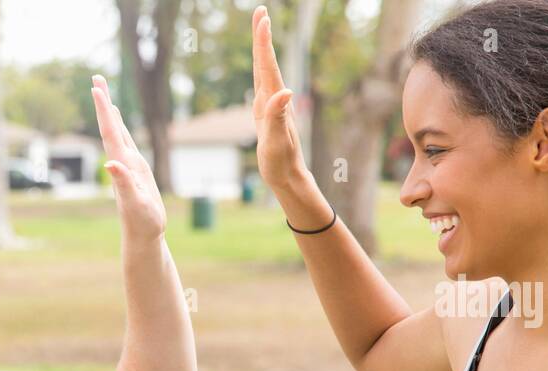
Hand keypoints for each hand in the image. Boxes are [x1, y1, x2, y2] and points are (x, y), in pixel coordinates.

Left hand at [90, 74, 166, 243]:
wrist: (142, 237)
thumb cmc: (142, 223)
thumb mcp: (135, 203)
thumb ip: (123, 184)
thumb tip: (111, 164)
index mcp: (122, 165)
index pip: (111, 132)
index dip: (104, 110)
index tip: (96, 88)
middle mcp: (122, 162)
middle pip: (111, 127)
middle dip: (104, 102)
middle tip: (96, 78)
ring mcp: (127, 167)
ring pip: (117, 133)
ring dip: (110, 113)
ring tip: (104, 94)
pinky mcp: (133, 172)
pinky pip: (125, 144)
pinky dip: (121, 129)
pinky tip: (118, 124)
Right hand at [252, 5, 309, 189]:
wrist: (289, 177)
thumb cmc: (281, 163)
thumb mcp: (276, 141)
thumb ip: (277, 116)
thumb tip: (285, 91)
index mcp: (275, 102)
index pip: (268, 66)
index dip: (264, 42)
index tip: (263, 18)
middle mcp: (274, 99)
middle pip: (266, 63)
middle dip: (262, 37)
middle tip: (260, 12)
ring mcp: (271, 106)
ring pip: (264, 71)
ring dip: (261, 50)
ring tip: (260, 30)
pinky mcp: (267, 114)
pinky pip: (262, 84)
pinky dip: (260, 69)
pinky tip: (259, 66)